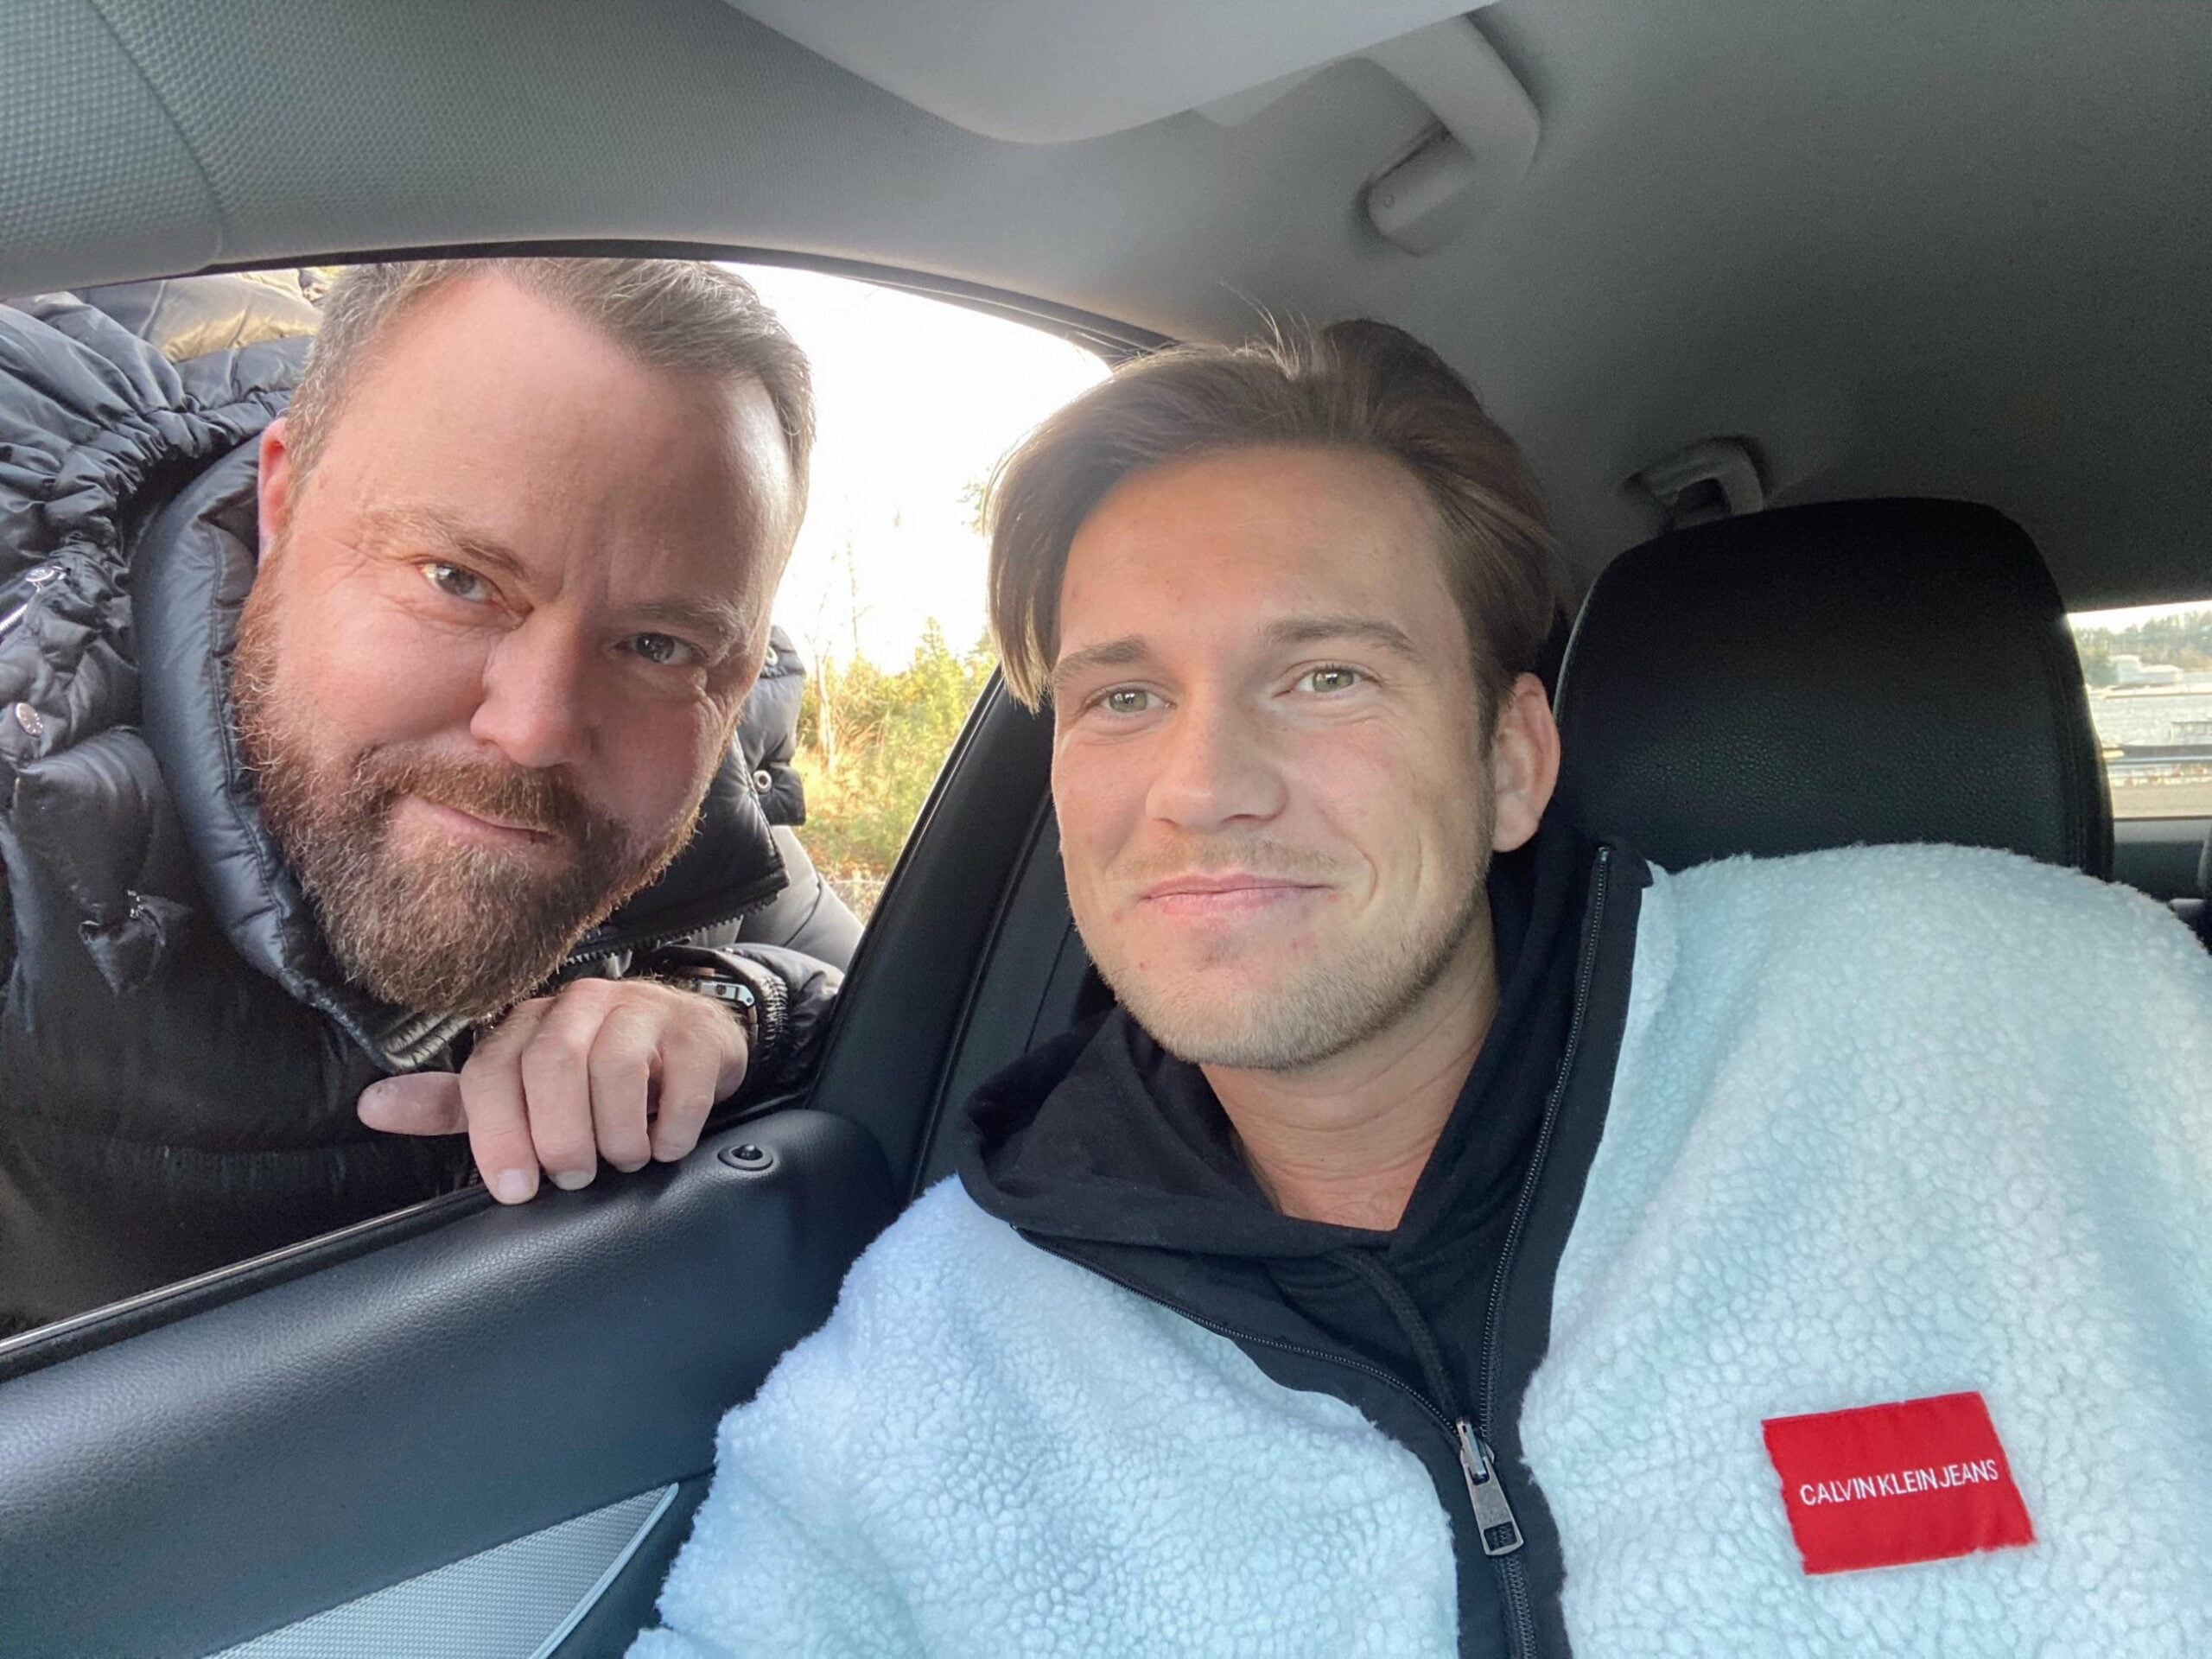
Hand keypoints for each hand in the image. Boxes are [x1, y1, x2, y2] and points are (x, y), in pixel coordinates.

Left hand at [357, 978, 747, 1203]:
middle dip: (561, 1136)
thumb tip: (371, 1108)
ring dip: (617, 1134)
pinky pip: (683, 1080)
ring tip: (624, 1158)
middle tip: (576, 1174)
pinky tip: (665, 1144)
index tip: (517, 1188)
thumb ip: (455, 1104)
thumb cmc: (594, 1075)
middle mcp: (581, 1006)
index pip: (493, 1069)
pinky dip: (671, 1127)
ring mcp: (644, 1012)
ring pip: (616, 1067)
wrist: (690, 1040)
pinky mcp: (698, 1033)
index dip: (498, 1133)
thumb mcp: (522, 1090)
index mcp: (528, 1023)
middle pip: (552, 1064)